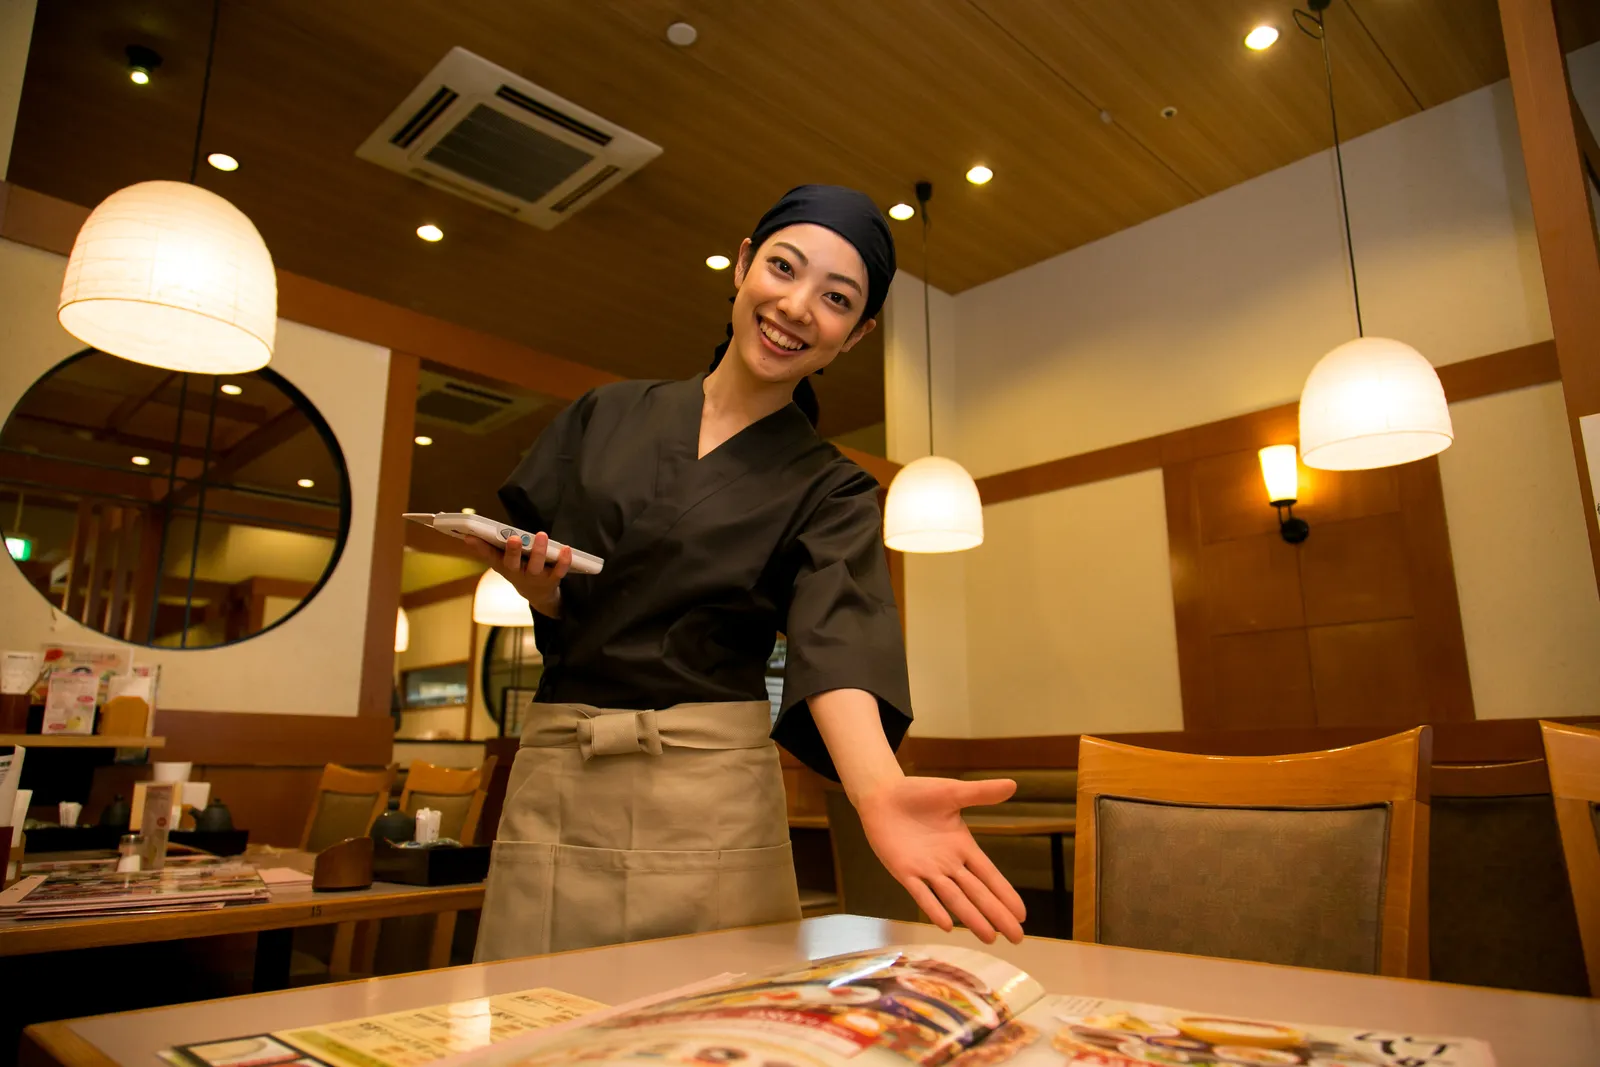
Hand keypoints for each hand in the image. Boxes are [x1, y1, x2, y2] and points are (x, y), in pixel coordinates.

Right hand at [464, 531, 570, 617]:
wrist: (538, 595)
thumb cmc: (518, 570)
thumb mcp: (502, 562)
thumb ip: (488, 549)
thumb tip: (467, 535)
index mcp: (503, 566)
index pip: (489, 556)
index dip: (480, 547)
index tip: (470, 536)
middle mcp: (517, 573)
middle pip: (513, 563)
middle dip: (513, 551)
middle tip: (514, 538)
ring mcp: (535, 578)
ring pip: (536, 565)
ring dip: (539, 551)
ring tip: (541, 535)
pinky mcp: (552, 580)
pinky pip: (559, 571)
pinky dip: (563, 561)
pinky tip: (565, 548)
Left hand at [855, 776, 1026, 943]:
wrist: (883, 795)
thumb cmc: (918, 794)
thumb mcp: (953, 792)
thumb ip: (981, 793)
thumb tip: (1013, 784)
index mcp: (962, 846)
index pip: (990, 875)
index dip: (1005, 894)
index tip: (1022, 915)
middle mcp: (948, 864)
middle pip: (977, 893)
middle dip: (997, 914)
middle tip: (1017, 938)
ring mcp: (926, 870)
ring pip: (954, 898)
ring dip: (971, 918)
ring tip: (990, 938)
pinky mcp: (904, 871)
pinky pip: (920, 893)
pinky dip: (932, 908)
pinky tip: (946, 925)